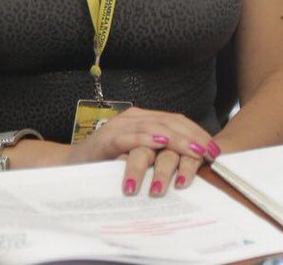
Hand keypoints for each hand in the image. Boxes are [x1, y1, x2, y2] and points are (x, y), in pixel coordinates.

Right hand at [64, 107, 220, 196]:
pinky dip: (147, 139)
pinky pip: (130, 137)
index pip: (177, 121)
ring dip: (177, 139)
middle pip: (171, 122)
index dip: (197, 133)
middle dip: (193, 137)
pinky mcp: (106, 139)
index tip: (214, 149)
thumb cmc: (106, 163)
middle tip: (210, 152)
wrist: (68, 166)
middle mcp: (134, 117)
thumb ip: (157, 153)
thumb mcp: (137, 156)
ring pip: (155, 127)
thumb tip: (191, 164)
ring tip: (195, 150)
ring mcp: (119, 126)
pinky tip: (162, 142)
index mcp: (144, 118)